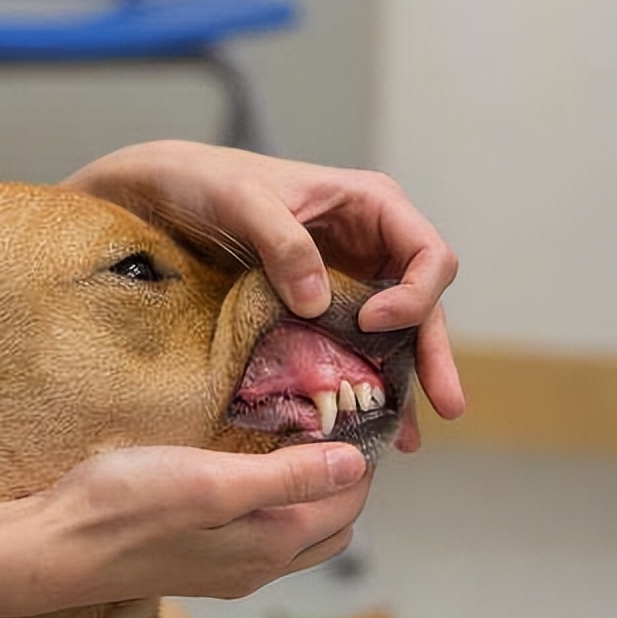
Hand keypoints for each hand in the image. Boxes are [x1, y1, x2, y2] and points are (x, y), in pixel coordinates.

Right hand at [22, 442, 370, 605]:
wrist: (58, 548)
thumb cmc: (127, 507)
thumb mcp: (212, 481)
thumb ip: (288, 478)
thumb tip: (356, 465)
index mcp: (271, 543)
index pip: (348, 502)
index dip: (362, 457)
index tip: (357, 409)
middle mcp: (258, 565)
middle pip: (332, 525)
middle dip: (347, 479)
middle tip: (334, 422)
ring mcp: (227, 570)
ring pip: (297, 533)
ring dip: (312, 494)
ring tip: (299, 441)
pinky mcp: (198, 565)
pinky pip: (261, 536)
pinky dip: (277, 505)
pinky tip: (250, 476)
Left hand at [63, 140, 464, 424]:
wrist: (171, 190)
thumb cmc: (211, 181)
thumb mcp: (244, 202)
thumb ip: (284, 244)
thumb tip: (319, 302)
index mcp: (372, 205)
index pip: (428, 256)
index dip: (413, 296)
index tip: (371, 323)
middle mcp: (372, 241)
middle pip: (423, 302)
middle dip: (434, 354)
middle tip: (446, 405)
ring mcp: (350, 274)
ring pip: (394, 331)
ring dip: (403, 378)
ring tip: (407, 436)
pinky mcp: (322, 302)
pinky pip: (354, 341)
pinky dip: (363, 376)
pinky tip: (367, 419)